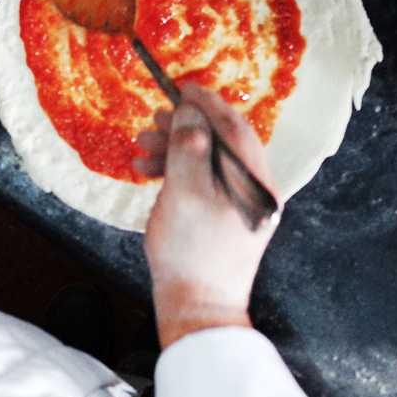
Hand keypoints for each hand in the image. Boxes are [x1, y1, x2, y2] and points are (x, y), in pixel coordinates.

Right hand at [135, 82, 279, 348]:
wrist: (197, 308)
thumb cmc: (190, 251)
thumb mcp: (184, 192)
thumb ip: (188, 147)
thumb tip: (191, 112)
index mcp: (254, 181)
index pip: (235, 128)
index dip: (208, 104)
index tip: (184, 88)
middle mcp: (254, 189)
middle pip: (220, 142)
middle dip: (184, 128)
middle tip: (154, 121)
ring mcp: (240, 204)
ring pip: (207, 160)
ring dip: (174, 149)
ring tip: (142, 147)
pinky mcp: (224, 217)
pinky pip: (202, 181)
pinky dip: (176, 172)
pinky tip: (149, 172)